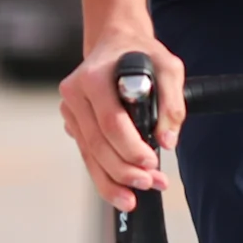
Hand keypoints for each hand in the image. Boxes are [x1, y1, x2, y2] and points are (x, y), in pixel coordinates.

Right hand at [58, 27, 181, 211]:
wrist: (115, 42)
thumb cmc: (143, 54)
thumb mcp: (169, 67)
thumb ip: (173, 103)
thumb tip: (167, 142)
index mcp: (93, 78)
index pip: (111, 122)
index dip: (131, 148)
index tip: (153, 163)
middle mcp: (74, 94)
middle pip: (98, 144)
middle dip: (124, 171)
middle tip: (151, 184)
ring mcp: (70, 110)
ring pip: (89, 155)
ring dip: (112, 181)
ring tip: (134, 199)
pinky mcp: (73, 123)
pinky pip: (88, 154)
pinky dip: (104, 176)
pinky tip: (120, 191)